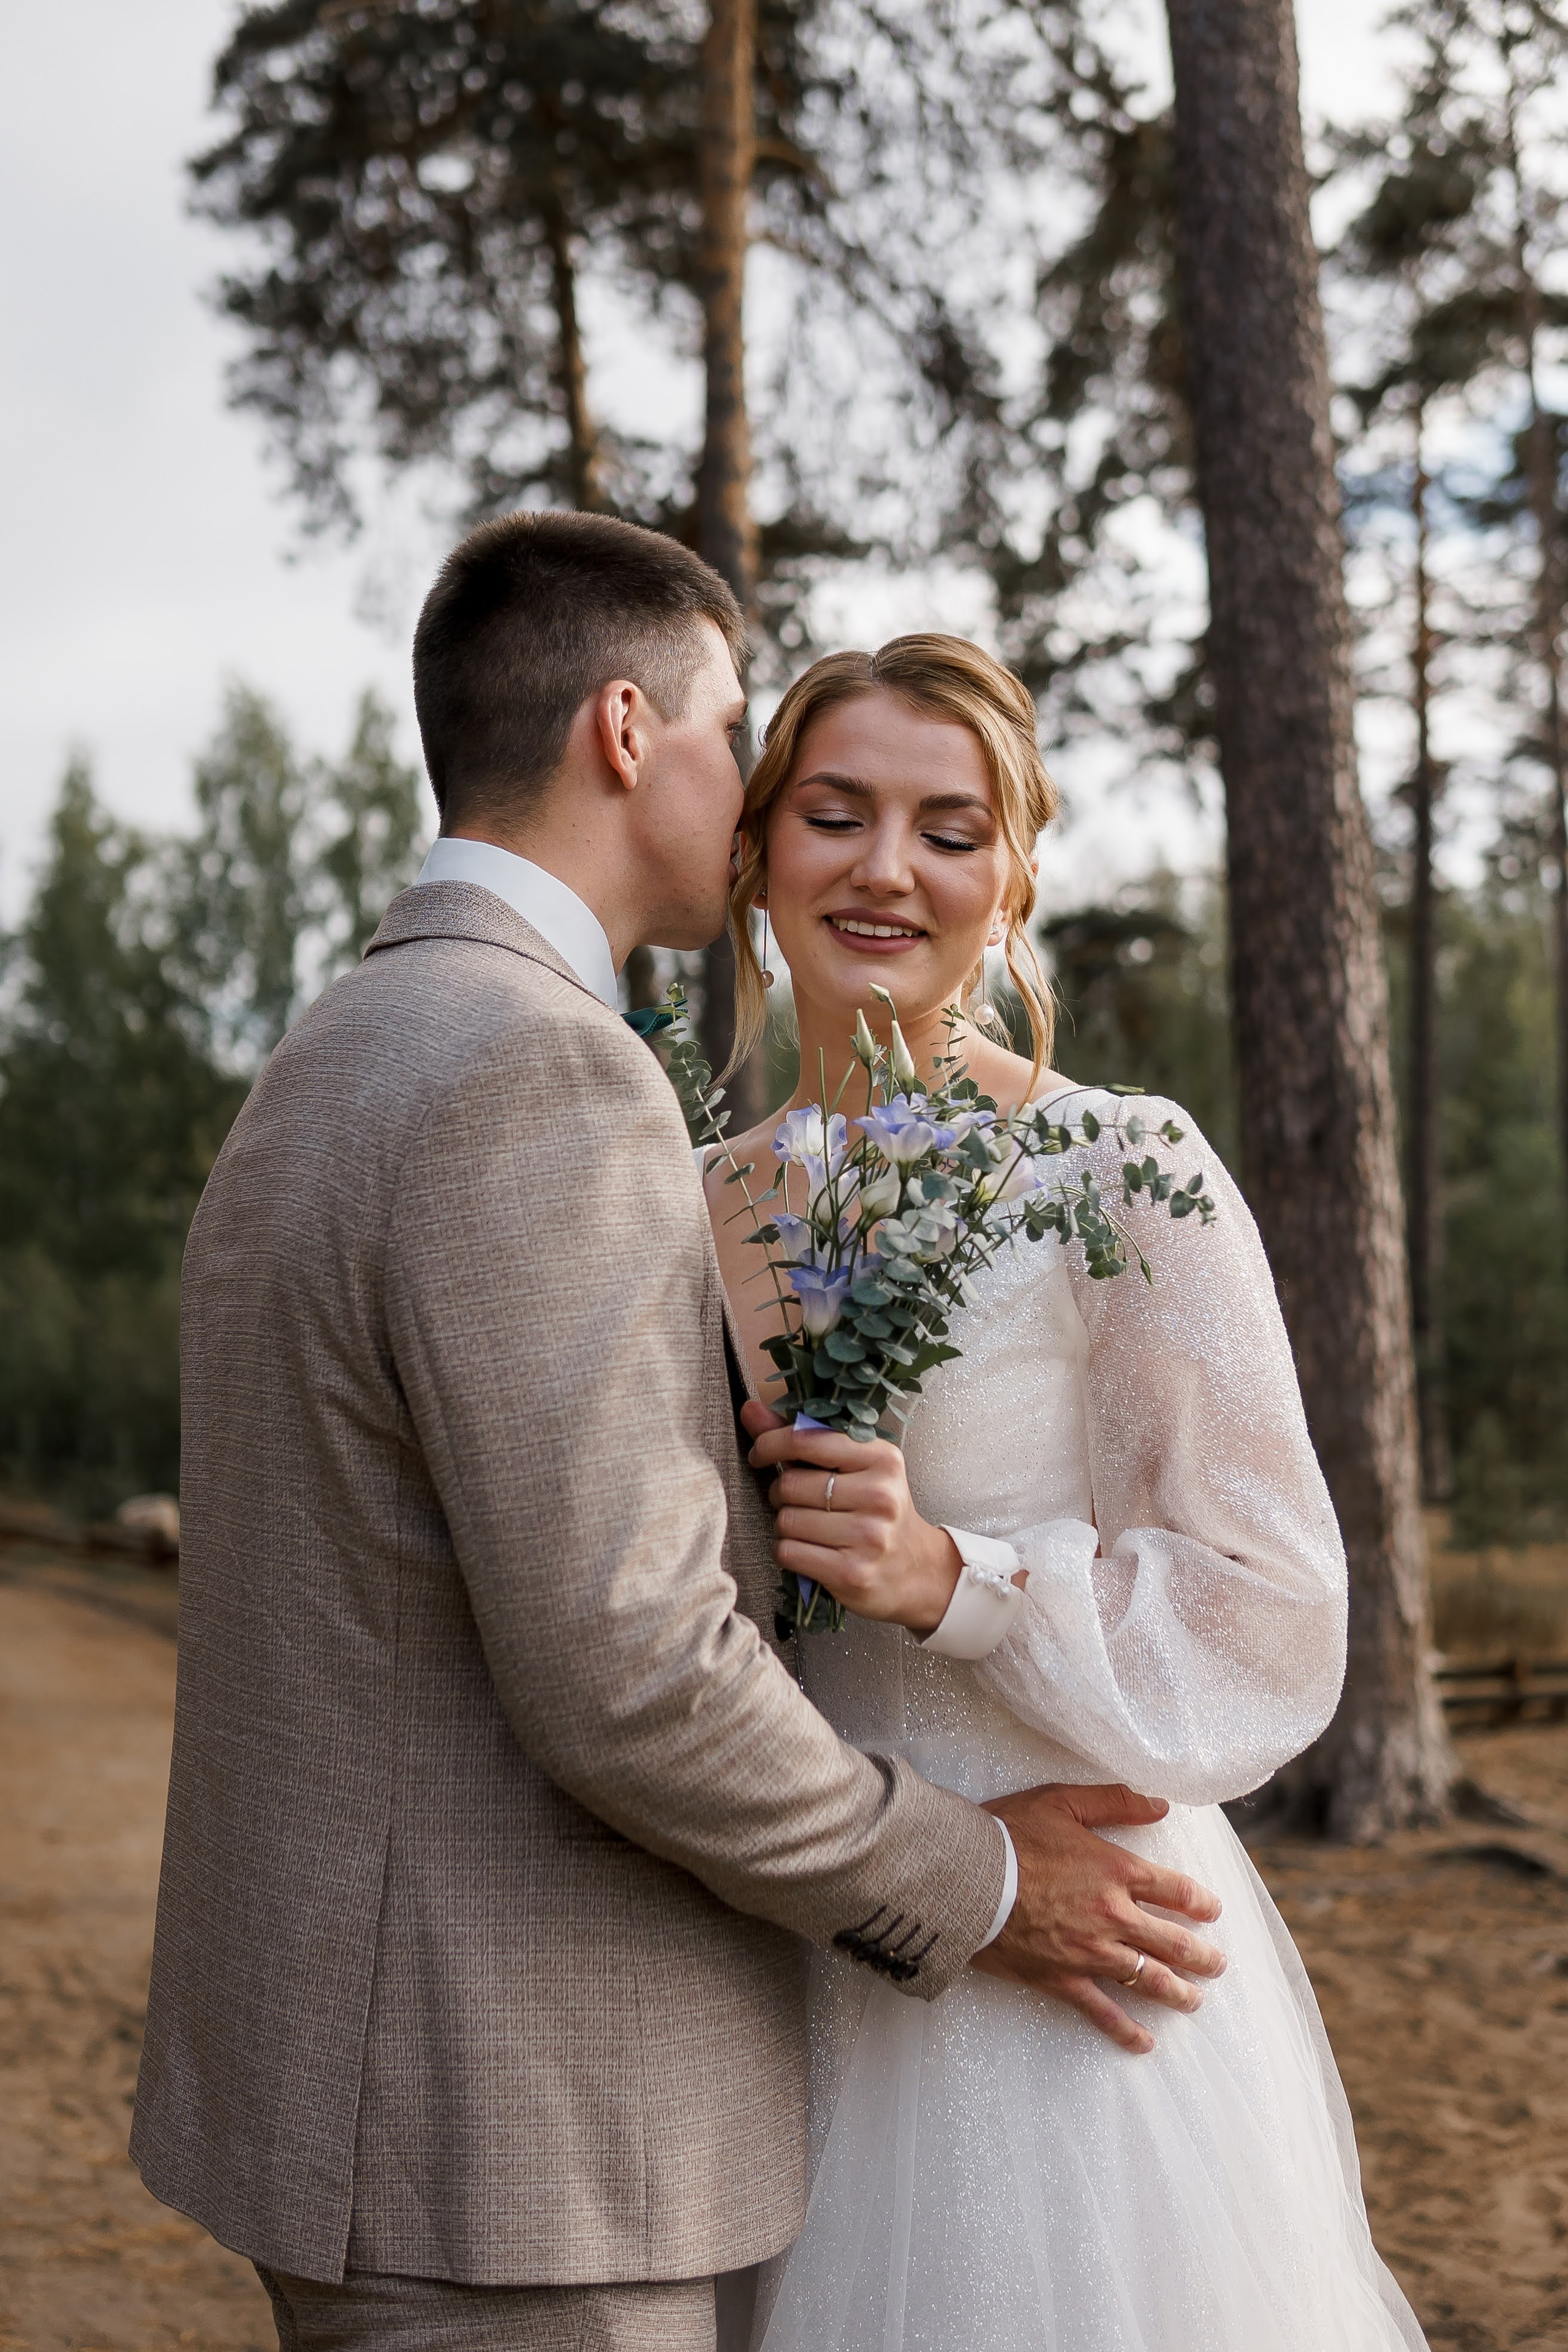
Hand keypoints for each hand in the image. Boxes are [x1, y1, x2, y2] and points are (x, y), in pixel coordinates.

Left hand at [742, 1400, 965, 1636]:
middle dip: (781, 1493)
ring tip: (808, 1528)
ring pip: (786, 1521)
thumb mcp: (854, 1467)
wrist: (917, 1569)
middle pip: (790, 1485)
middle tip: (796, 1502)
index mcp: (882, 1458)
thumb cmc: (876, 1511)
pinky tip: (809, 1551)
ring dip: (785, 1526)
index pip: (806, 1440)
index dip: (770, 1444)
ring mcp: (868, 1536)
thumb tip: (749, 1409)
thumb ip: (802, 1438)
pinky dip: (787, 1552)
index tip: (760, 1454)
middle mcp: (879, 1495)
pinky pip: (789, 1552)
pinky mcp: (852, 1572)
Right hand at [976, 1782, 1225, 2055]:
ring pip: (1148, 1979)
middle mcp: (1112, 1915)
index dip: (1199, 1902)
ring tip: (1195, 2001)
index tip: (1212, 1912)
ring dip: (1178, 1992)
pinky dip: (1126, 2030)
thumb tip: (1161, 1805)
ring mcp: (1090, 1952)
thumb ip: (1115, 1801)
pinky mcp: (1062, 1978)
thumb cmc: (1009, 1833)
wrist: (965, 1877)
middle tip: (1218, 1965)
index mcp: (1116, 1870)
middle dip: (1201, 1956)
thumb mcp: (1063, 1801)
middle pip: (1171, 1941)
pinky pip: (1102, 2011)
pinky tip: (1144, 2043)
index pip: (1173, 1890)